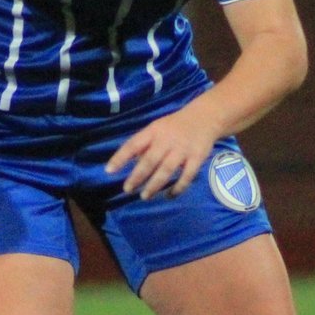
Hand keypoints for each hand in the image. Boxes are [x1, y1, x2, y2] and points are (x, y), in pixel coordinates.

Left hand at [104, 106, 221, 199]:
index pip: (133, 145)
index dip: (120, 158)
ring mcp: (182, 150)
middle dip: (137, 177)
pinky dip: (178, 188)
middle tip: (127, 190)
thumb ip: (144, 145)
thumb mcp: (156, 128)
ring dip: (154, 185)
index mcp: (153, 132)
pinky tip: (169, 195)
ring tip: (144, 196)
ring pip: (166, 171)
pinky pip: (186, 176)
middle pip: (149, 161)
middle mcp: (166, 141)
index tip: (109, 171)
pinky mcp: (197, 158)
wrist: (205, 118)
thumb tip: (130, 163)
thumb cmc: (174, 126)